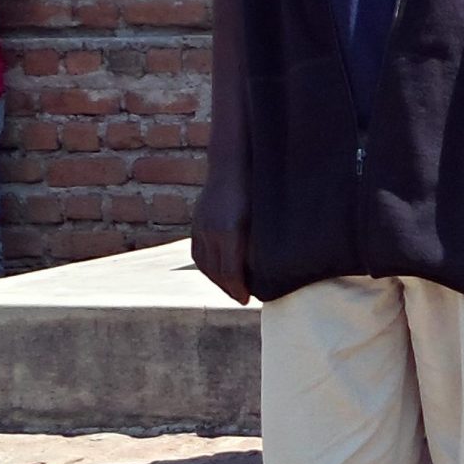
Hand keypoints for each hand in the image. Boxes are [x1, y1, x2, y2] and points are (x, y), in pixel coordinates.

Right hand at [190, 173, 251, 304]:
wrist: (230, 163)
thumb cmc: (255, 189)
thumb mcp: (261, 218)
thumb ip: (259, 242)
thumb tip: (266, 266)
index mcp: (229, 231)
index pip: (230, 272)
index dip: (238, 289)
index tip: (247, 300)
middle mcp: (211, 231)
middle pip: (216, 271)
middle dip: (228, 288)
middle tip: (242, 298)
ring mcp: (201, 226)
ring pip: (203, 263)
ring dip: (216, 280)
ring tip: (229, 288)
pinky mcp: (196, 222)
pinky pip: (197, 252)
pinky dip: (206, 266)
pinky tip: (216, 271)